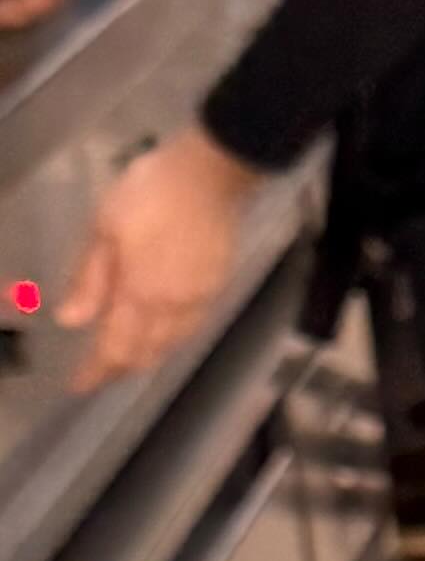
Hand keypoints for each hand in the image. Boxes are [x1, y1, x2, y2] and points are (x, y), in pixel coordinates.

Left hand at [58, 125, 266, 389]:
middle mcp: (173, 307)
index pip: (115, 348)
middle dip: (121, 368)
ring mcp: (200, 299)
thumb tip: (71, 320)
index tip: (79, 385)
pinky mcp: (217, 286)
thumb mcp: (103, 228)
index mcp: (141, 293)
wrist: (209, 175)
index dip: (96, 372)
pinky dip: (171, 340)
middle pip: (146, 354)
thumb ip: (89, 279)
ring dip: (148, 357)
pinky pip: (191, 329)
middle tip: (100, 373)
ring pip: (171, 346)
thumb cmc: (150, 192)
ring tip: (128, 356)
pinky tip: (162, 331)